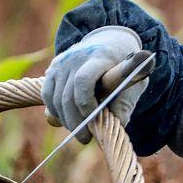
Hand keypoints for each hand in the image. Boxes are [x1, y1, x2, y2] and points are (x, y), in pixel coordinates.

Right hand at [41, 25, 148, 143]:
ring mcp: (62, 62)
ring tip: (79, 132)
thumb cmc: (125, 67)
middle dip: (77, 121)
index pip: (83, 81)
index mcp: (100, 57)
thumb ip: (125, 104)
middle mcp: (76, 57)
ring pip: (56, 98)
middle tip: (86, 139)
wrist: (111, 43)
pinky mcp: (53, 68)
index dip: (86, 104)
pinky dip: (55, 111)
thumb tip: (111, 129)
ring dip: (66, 120)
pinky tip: (66, 121)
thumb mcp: (134, 82)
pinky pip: (47, 95)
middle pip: (68, 95)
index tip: (96, 120)